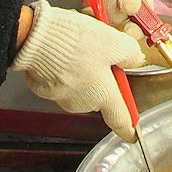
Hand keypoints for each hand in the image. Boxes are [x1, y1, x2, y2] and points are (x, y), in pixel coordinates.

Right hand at [12, 1, 145, 139]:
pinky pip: (61, 81)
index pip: (121, 120)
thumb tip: (134, 59)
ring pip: (80, 87)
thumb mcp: (115, 42)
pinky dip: (64, 69)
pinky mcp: (45, 89)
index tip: (132, 132)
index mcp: (103, 96)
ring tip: (79, 49)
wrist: (37, 39)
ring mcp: (62, 98)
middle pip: (100, 96)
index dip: (129, 128)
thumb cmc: (75, 43)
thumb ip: (130, 54)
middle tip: (101, 55)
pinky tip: (63, 53)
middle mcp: (83, 103)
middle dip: (102, 79)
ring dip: (83, 72)